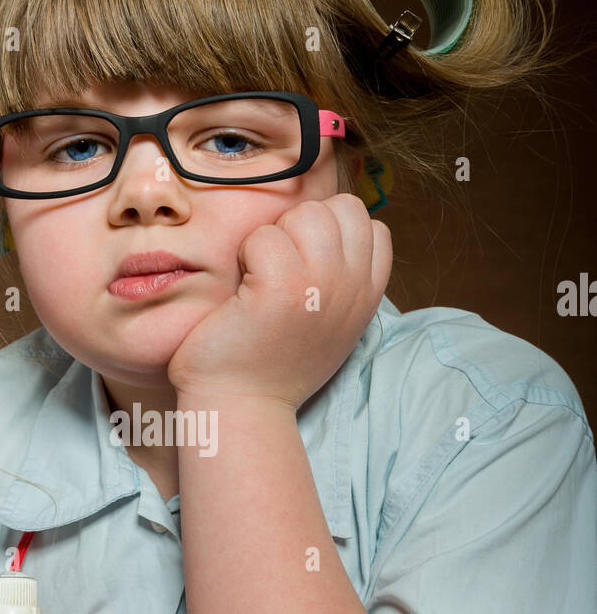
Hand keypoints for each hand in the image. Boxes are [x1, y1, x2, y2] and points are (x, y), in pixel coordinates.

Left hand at [166, 194, 391, 408]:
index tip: (305, 265)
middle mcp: (352, 288)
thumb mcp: (330, 321)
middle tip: (278, 269)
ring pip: (306, 215)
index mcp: (367, 294)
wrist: (242, 405)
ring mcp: (321, 286)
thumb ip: (342, 278)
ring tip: (261, 277)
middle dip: (302, 227)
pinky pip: (264, 236)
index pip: (371, 224)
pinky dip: (246, 254)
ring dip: (275, 237)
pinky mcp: (281, 288)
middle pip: (341, 209)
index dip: (332, 231)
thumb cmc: (273, 360)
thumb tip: (331, 230)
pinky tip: (244, 290)